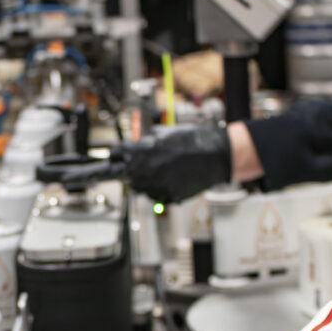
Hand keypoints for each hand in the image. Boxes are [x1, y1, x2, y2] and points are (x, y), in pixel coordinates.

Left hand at [110, 124, 229, 202]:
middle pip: (125, 174)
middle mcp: (145, 171)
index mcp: (142, 151)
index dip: (117, 153)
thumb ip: (146, 142)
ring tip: (161, 169)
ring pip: (139, 187)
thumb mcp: (165, 133)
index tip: (117, 155)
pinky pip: (155, 195)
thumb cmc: (193, 141)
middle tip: (140, 164)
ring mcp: (155, 186)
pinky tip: (170, 178)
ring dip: (144, 180)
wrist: (216, 155)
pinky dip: (159, 188)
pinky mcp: (167, 197)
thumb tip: (134, 146)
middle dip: (130, 168)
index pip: (116, 153)